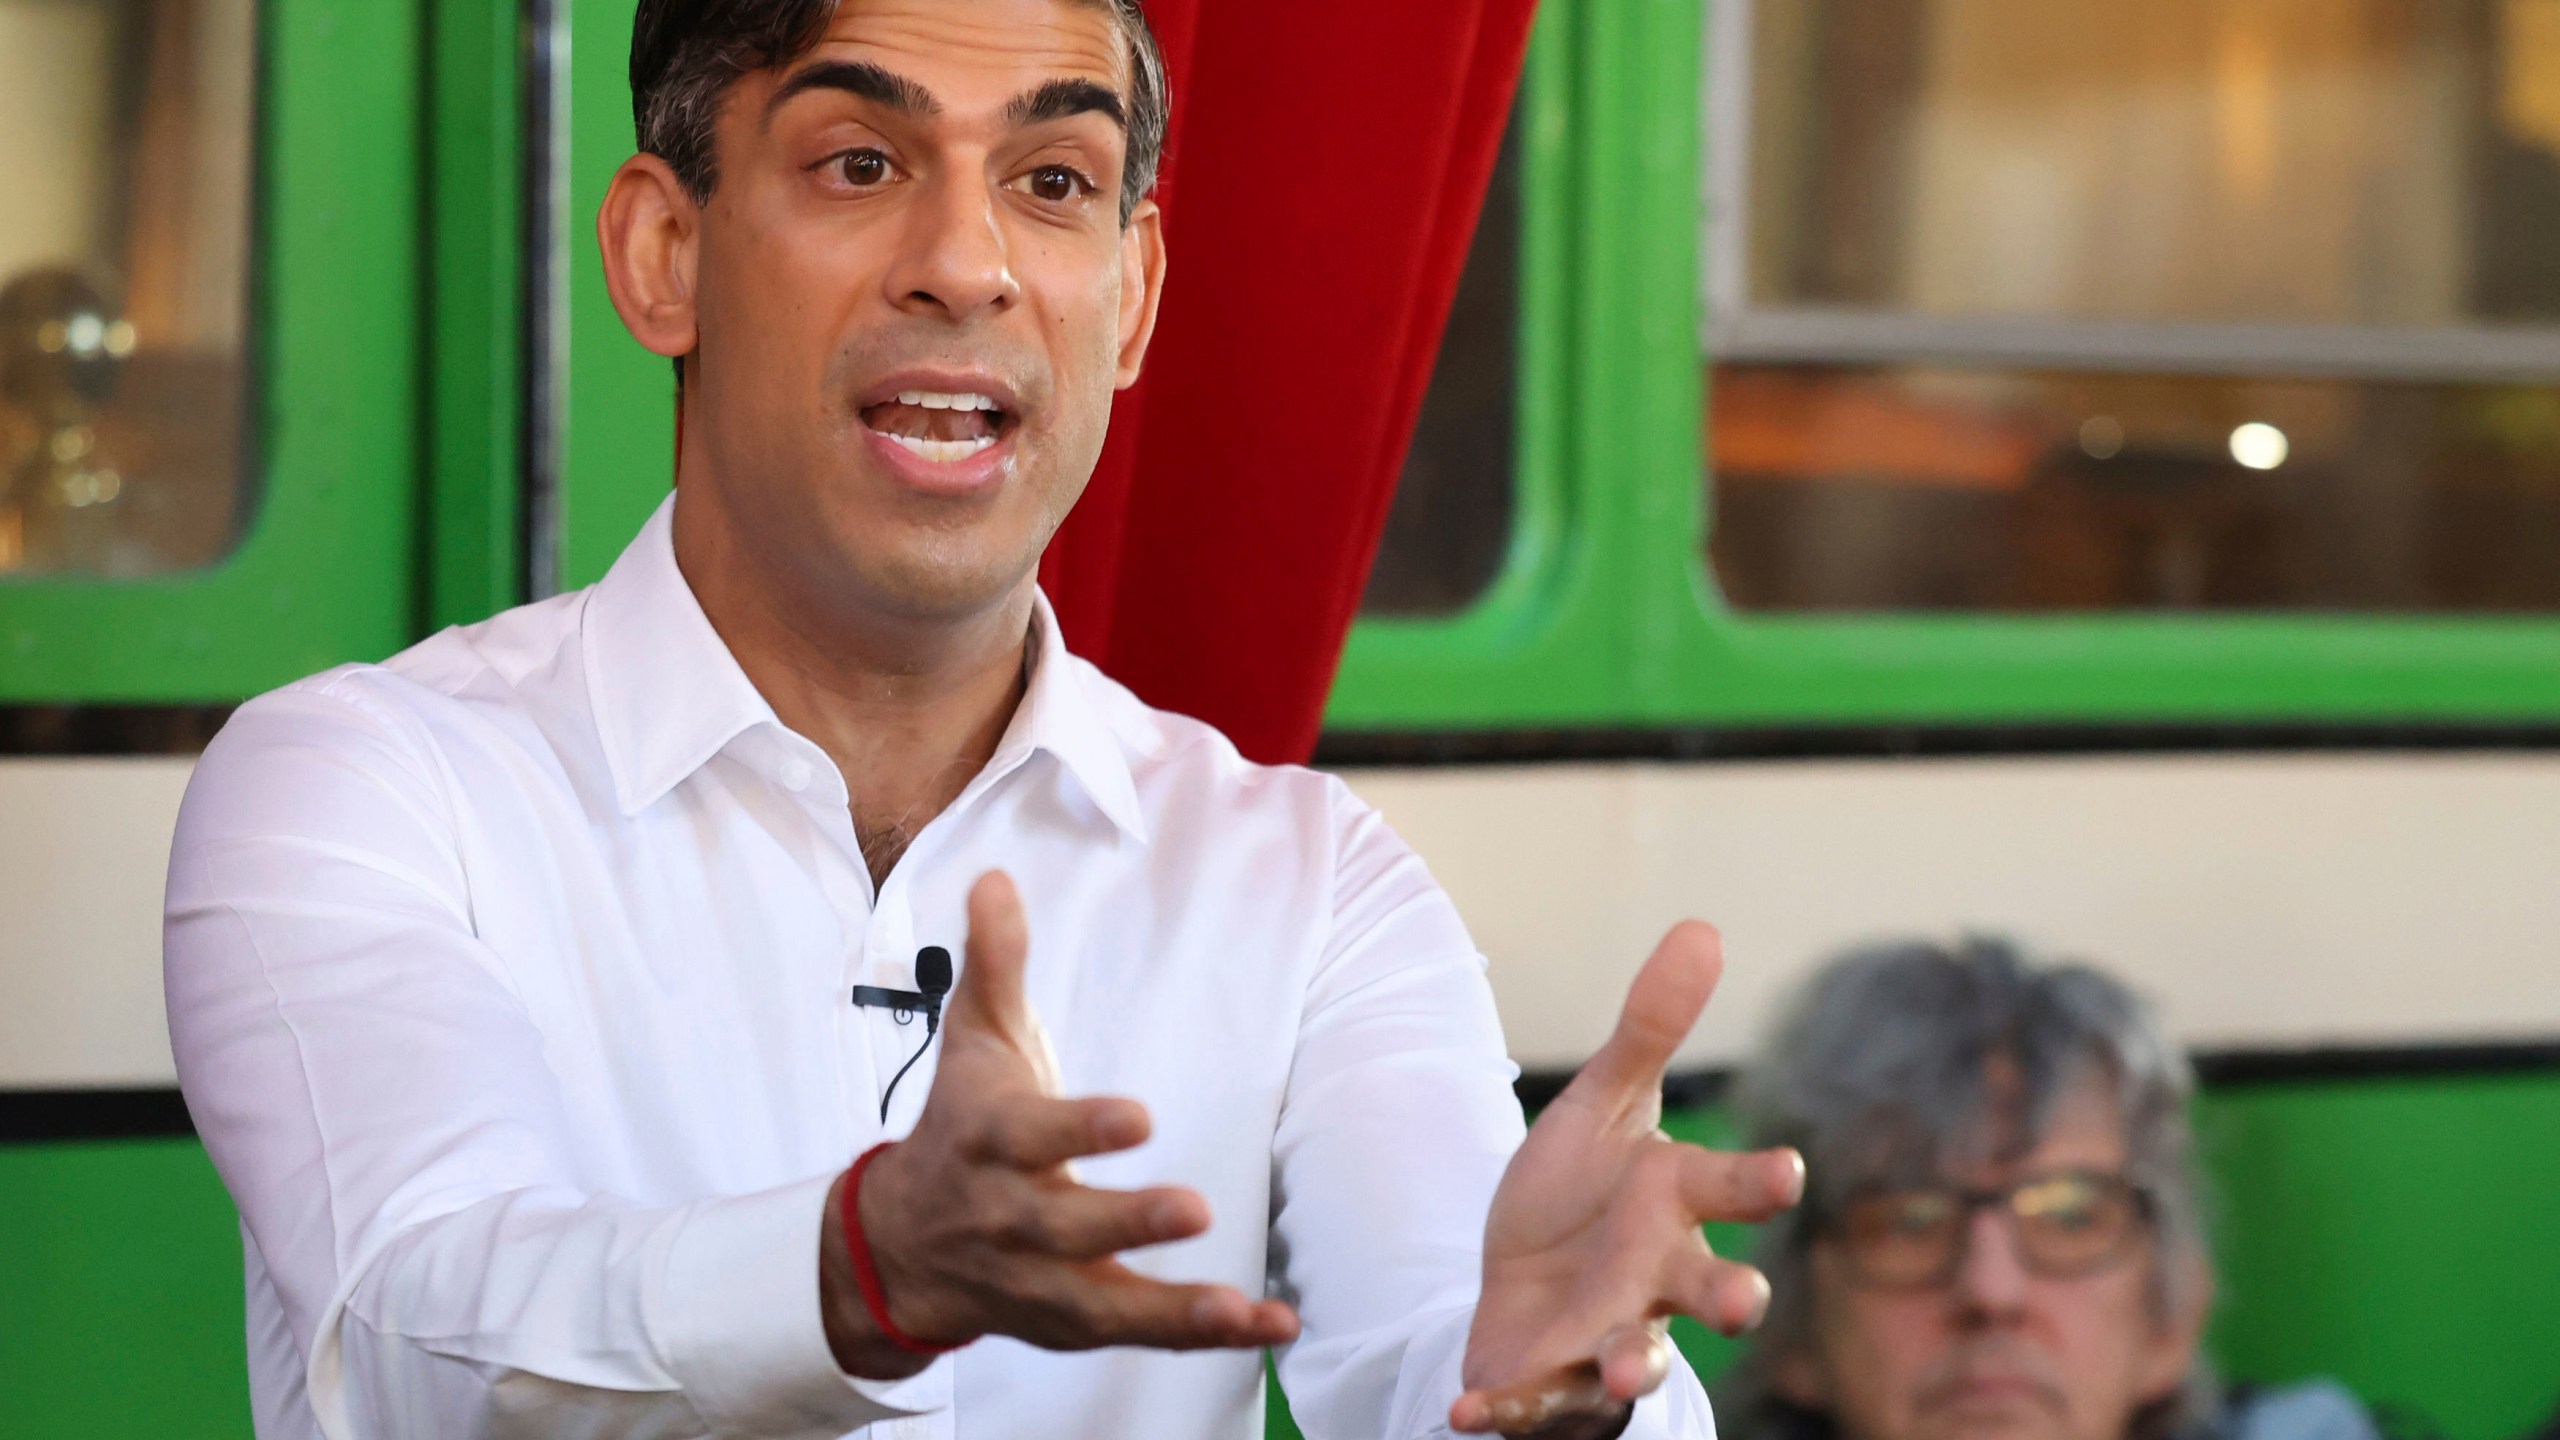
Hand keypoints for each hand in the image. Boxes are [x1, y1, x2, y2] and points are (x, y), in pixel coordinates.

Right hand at [820, 872, 1299, 1377]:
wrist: (896, 1245)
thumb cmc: (957, 1127)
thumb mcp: (971, 1039)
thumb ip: (994, 964)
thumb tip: (997, 879)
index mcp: (988, 1142)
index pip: (1030, 1136)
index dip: (1081, 1127)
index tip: (1139, 1117)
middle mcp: (1008, 1218)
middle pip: (1064, 1227)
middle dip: (1125, 1222)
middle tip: (1193, 1209)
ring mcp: (1036, 1280)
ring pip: (1102, 1302)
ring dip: (1174, 1309)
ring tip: (1242, 1308)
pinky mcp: (1067, 1321)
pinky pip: (1134, 1334)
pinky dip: (1198, 1334)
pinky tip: (1266, 1322)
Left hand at [1453, 922, 1805, 1436]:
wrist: (1521, 1284)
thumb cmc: (1583, 1193)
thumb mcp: (1603, 1107)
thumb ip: (1648, 1032)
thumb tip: (1702, 926)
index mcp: (1676, 1204)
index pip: (1729, 1188)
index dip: (1756, 1182)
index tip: (1784, 1170)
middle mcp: (1658, 1279)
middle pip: (1708, 1291)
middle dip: (1731, 1297)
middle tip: (1743, 1299)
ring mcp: (1612, 1339)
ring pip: (1637, 1360)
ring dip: (1633, 1366)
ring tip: (1624, 1371)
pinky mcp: (1555, 1388)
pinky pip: (1535, 1408)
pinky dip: (1505, 1416)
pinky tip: (1467, 1412)